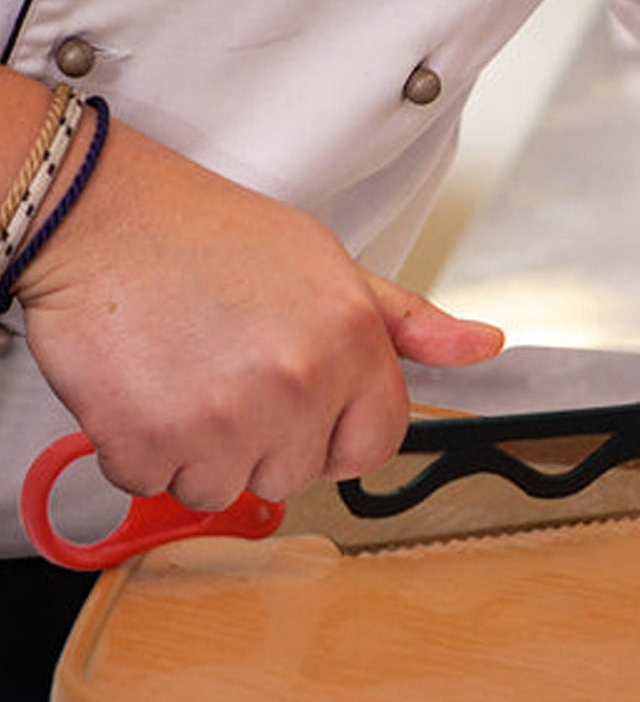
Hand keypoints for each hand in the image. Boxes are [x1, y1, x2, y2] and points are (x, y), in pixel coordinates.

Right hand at [18, 117, 502, 509]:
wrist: (95, 213)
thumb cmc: (204, 235)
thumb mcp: (327, 264)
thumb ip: (406, 321)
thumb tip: (481, 344)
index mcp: (351, 341)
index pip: (376, 445)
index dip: (335, 431)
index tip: (302, 406)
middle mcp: (297, 383)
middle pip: (296, 474)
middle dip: (260, 439)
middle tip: (225, 371)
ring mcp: (224, 418)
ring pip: (223, 488)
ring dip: (197, 451)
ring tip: (182, 376)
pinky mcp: (151, 440)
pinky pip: (155, 484)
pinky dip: (138, 451)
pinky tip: (141, 389)